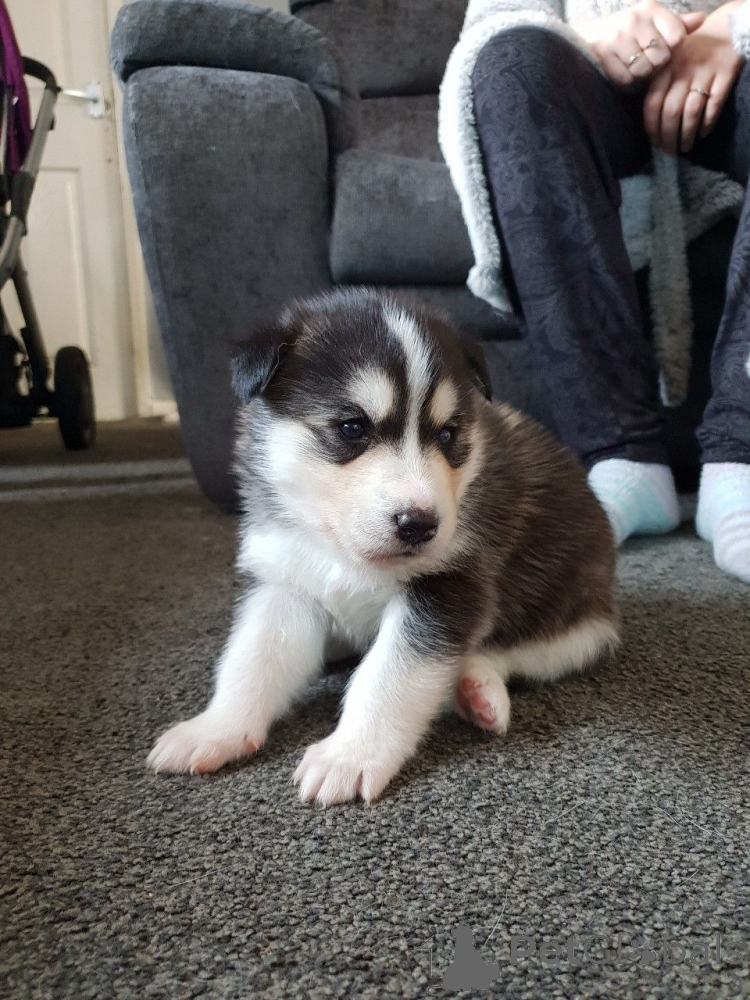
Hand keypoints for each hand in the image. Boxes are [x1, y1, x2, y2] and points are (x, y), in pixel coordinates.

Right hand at [575, 0, 706, 89]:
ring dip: (641, 75)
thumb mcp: (654, 22)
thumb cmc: (630, 31)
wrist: (591, 35)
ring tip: (635, 67)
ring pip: (644, 70)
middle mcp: (634, 19)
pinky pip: (626, 79)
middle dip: (656, 65)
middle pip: (661, 57)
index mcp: (650, 9)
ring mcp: (617, 37)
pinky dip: (627, 82)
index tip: (664, 49)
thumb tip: (703, 19)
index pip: (677, 37)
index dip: (673, 49)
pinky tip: (624, 72)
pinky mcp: (604, 55)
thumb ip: (678, 24)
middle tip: (647, 61)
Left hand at [643, 1, 742, 152]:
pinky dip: (707, 123)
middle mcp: (682, 71)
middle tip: (670, 152)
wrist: (724, 30)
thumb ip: (657, 86)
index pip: (652, 104)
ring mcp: (704, 72)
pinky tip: (702, 134)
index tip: (655, 144)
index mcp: (664, 69)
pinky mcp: (725, 75)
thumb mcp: (668, 63)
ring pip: (691, 112)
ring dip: (687, 135)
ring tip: (686, 147)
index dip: (652, 128)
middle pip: (671, 112)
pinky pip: (714, 104)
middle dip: (668, 137)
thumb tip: (649, 122)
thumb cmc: (690, 53)